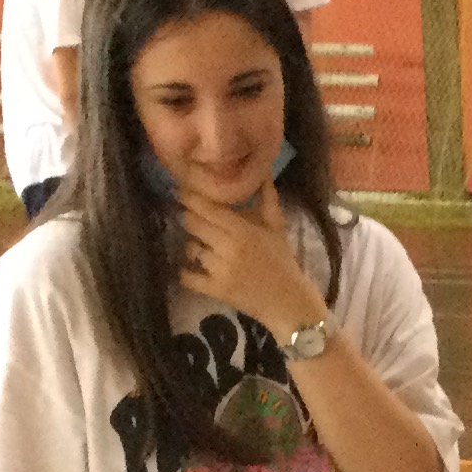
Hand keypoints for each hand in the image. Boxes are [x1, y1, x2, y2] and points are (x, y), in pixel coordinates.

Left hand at [175, 185, 327, 343]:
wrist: (289, 302)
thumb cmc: (282, 262)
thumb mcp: (277, 228)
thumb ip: (267, 199)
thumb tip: (264, 169)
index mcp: (242, 230)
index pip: (205, 207)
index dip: (189, 197)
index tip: (182, 191)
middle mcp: (227, 247)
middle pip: (191, 224)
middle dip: (190, 219)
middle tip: (193, 218)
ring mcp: (219, 269)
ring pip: (190, 248)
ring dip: (193, 246)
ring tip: (202, 247)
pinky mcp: (215, 290)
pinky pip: (188, 277)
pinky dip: (187, 273)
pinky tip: (192, 270)